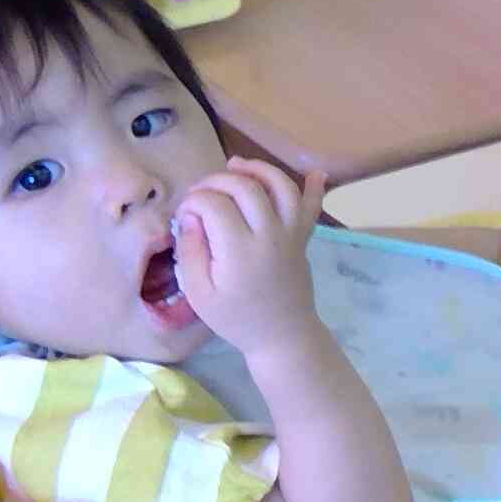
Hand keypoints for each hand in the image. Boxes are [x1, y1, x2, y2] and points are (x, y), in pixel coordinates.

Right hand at [172, 159, 325, 356]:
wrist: (282, 336)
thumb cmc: (236, 318)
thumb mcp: (199, 293)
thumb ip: (190, 251)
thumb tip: (189, 215)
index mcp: (239, 250)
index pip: (214, 204)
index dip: (194, 200)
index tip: (185, 213)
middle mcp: (270, 235)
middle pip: (246, 187)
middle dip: (217, 180)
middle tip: (201, 192)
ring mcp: (291, 234)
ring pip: (281, 187)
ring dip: (258, 170)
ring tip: (236, 165)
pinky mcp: (303, 238)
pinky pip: (312, 208)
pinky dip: (314, 188)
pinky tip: (315, 173)